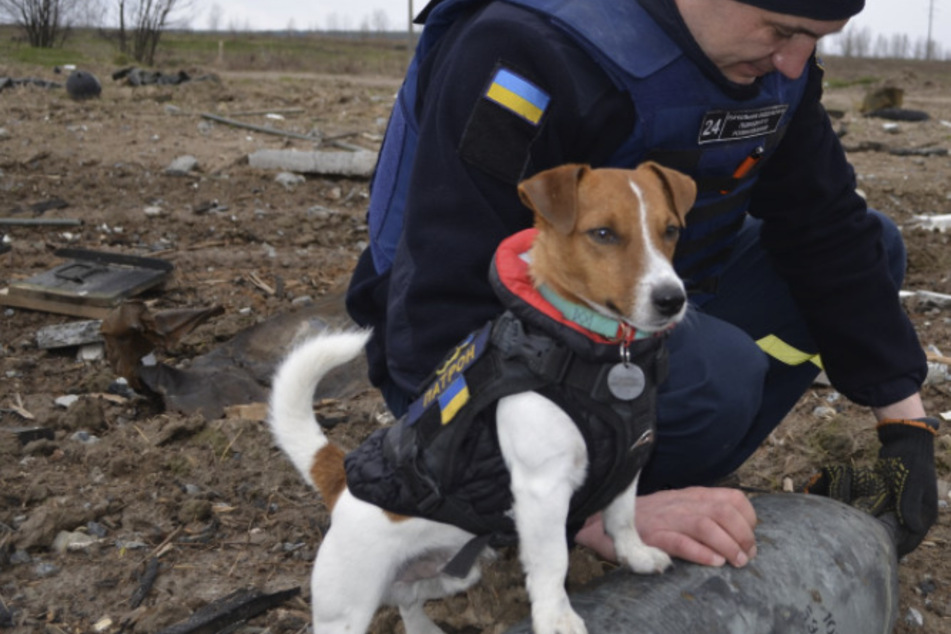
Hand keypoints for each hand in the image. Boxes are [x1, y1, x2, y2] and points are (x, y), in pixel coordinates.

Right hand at [575, 487, 757, 567]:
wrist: (603, 522)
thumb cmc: (646, 520)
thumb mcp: (678, 508)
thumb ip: (703, 513)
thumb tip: (736, 532)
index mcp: (691, 496)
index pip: (731, 498)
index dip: (748, 518)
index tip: (750, 537)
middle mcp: (681, 504)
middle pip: (723, 511)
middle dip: (743, 535)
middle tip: (747, 555)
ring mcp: (666, 519)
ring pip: (706, 525)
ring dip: (728, 545)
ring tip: (736, 562)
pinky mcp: (652, 536)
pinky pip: (680, 542)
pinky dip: (701, 553)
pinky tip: (714, 562)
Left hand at [804, 417, 938, 555]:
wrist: (904, 440)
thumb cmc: (910, 462)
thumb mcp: (910, 483)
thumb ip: (909, 505)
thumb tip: (912, 528)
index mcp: (925, 513)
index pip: (912, 539)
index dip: (898, 550)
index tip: (881, 558)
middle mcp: (917, 512)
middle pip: (902, 536)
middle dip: (888, 544)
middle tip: (867, 554)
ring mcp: (905, 505)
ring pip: (892, 526)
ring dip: (881, 533)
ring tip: (862, 543)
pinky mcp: (894, 498)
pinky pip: (885, 514)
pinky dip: (877, 521)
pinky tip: (861, 526)